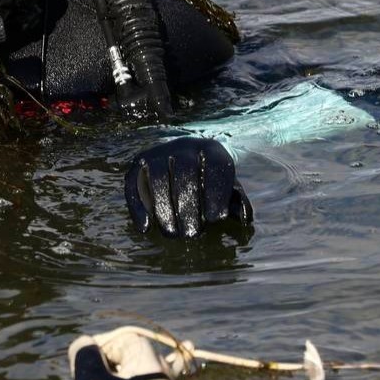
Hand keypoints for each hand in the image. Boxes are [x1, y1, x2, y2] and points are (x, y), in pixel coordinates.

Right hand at [124, 137, 252, 237]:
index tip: (217, 219)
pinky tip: (146, 227)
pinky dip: (138, 207)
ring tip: (173, 233)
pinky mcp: (139, 162)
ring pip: (158, 177)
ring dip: (164, 208)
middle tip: (193, 233)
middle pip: (184, 173)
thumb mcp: (226, 189)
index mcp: (211, 149)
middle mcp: (184, 146)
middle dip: (188, 206)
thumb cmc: (210, 181)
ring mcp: (159, 152)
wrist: (184, 157)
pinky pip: (135, 183)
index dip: (216, 192)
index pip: (215, 165)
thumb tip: (245, 218)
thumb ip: (236, 202)